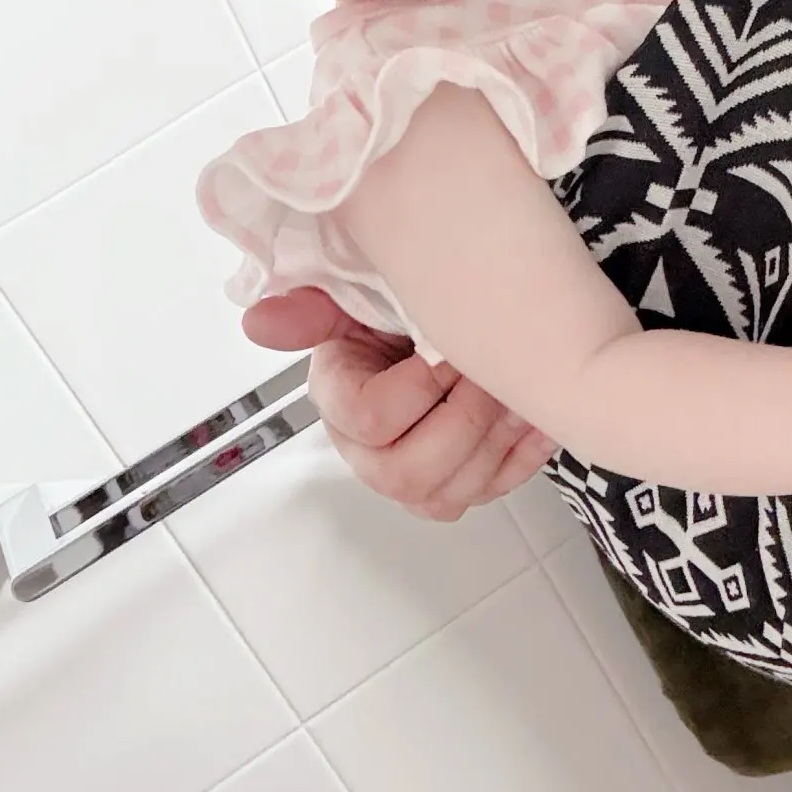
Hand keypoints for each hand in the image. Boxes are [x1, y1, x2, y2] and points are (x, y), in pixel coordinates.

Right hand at [242, 288, 555, 519]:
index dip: (416, 388)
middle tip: (485, 376)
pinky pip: (491, 491)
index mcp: (339, 401)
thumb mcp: (356, 296)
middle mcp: (370, 450)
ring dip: (494, 441)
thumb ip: (311, 310)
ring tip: (513, 393)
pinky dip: (522, 456)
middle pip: (406, 473)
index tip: (442, 351)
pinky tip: (533, 419)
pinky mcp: (460, 483)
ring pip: (450, 495)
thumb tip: (259, 321)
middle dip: (462, 421)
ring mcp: (416, 474)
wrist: (446, 323)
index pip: (368, 419)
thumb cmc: (401, 314)